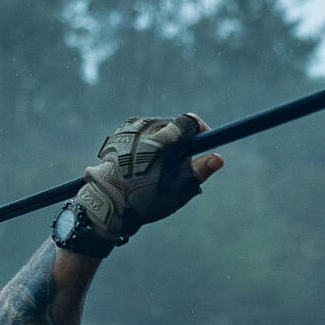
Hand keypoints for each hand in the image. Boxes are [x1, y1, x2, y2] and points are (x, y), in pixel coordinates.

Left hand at [74, 114, 224, 243]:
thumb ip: (198, 171)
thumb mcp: (176, 190)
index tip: (204, 145)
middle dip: (181, 142)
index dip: (201, 130)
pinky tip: (141, 165)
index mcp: (163, 138)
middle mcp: (145, 128)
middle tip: (179, 164)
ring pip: (156, 130)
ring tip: (157, 168)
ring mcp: (129, 131)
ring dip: (162, 144)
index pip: (190, 121)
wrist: (106, 203)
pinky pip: (139, 136)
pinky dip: (145, 146)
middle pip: (173, 126)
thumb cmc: (143, 200)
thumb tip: (218, 159)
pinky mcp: (117, 137)